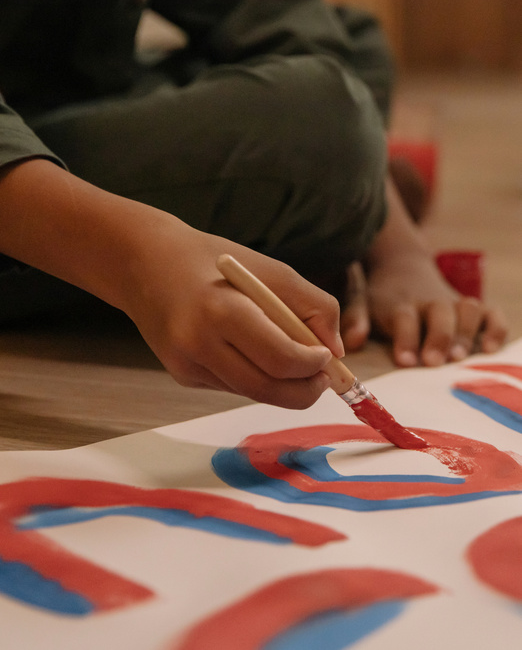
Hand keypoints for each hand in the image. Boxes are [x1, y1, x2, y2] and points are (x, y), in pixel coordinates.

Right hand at [122, 217, 343, 407]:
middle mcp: (198, 344)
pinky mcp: (181, 376)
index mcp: (222, 310)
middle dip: (305, 389)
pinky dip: (253, 376)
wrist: (145, 263)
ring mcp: (186, 365)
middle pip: (268, 389)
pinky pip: (232, 386)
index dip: (313, 364)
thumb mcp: (270, 269)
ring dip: (281, 383)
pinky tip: (245, 348)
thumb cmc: (214, 261)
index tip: (328, 356)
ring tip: (291, 358)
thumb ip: (312, 305)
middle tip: (323, 377)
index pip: (280, 358)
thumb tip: (337, 351)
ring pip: (252, 392)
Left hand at [341, 252, 507, 366]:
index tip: (404, 360)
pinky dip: (496, 327)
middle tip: (432, 361)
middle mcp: (430, 302)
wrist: (402, 265)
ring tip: (459, 357)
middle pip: (439, 313)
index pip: (404, 317)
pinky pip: (492, 313)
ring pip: (468, 310)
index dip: (405, 338)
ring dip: (466, 332)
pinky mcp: (472, 308)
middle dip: (438, 337)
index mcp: (401, 304)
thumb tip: (351, 343)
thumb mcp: (362, 303)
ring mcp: (453, 303)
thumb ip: (355, 321)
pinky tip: (490, 347)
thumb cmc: (382, 296)